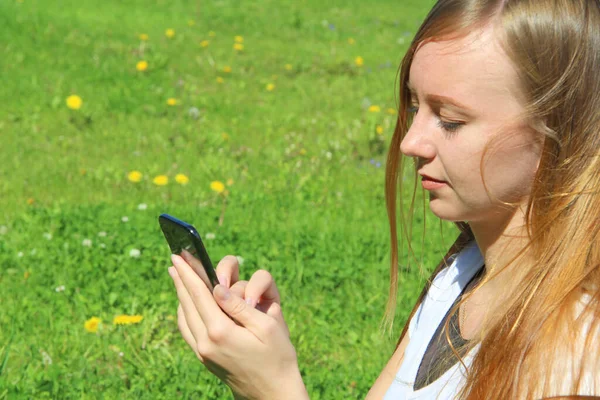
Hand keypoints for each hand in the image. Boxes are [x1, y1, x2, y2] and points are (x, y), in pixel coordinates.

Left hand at [168, 254, 308, 399]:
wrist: (272, 393)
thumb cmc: (278, 356)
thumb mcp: (266, 326)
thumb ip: (238, 305)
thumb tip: (216, 288)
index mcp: (221, 331)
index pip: (199, 294)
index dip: (188, 272)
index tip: (178, 255)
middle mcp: (206, 342)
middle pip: (187, 303)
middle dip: (181, 279)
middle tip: (174, 260)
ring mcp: (202, 352)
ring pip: (184, 316)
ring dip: (181, 295)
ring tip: (179, 278)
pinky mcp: (204, 358)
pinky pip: (188, 330)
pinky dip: (185, 312)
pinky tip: (187, 303)